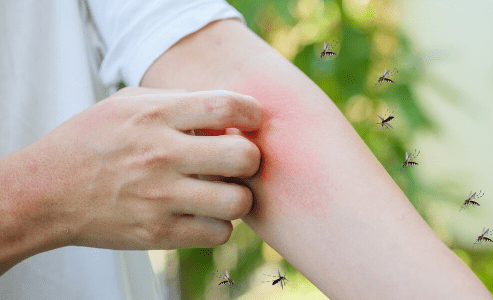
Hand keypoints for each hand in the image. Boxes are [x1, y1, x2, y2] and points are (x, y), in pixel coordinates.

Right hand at [31, 87, 260, 249]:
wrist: (46, 192)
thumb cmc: (92, 140)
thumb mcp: (128, 104)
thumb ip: (178, 101)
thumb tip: (226, 111)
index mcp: (156, 116)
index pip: (227, 106)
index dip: (252, 112)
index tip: (249, 120)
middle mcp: (161, 155)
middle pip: (243, 158)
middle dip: (250, 159)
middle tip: (237, 161)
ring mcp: (160, 198)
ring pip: (237, 202)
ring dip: (238, 197)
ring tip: (222, 191)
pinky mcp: (158, 234)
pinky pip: (218, 233)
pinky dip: (219, 224)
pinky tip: (204, 213)